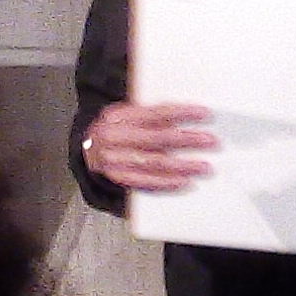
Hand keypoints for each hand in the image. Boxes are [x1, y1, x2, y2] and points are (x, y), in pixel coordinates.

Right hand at [82, 99, 216, 192]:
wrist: (85, 149)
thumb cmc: (115, 130)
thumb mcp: (126, 114)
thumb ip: (150, 114)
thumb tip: (187, 114)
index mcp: (118, 115)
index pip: (155, 112)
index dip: (181, 113)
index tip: (203, 114)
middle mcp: (113, 136)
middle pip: (157, 138)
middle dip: (187, 140)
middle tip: (210, 141)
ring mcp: (113, 159)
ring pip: (154, 163)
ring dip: (182, 165)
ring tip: (203, 166)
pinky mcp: (117, 177)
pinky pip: (145, 181)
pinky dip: (166, 182)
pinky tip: (184, 181)